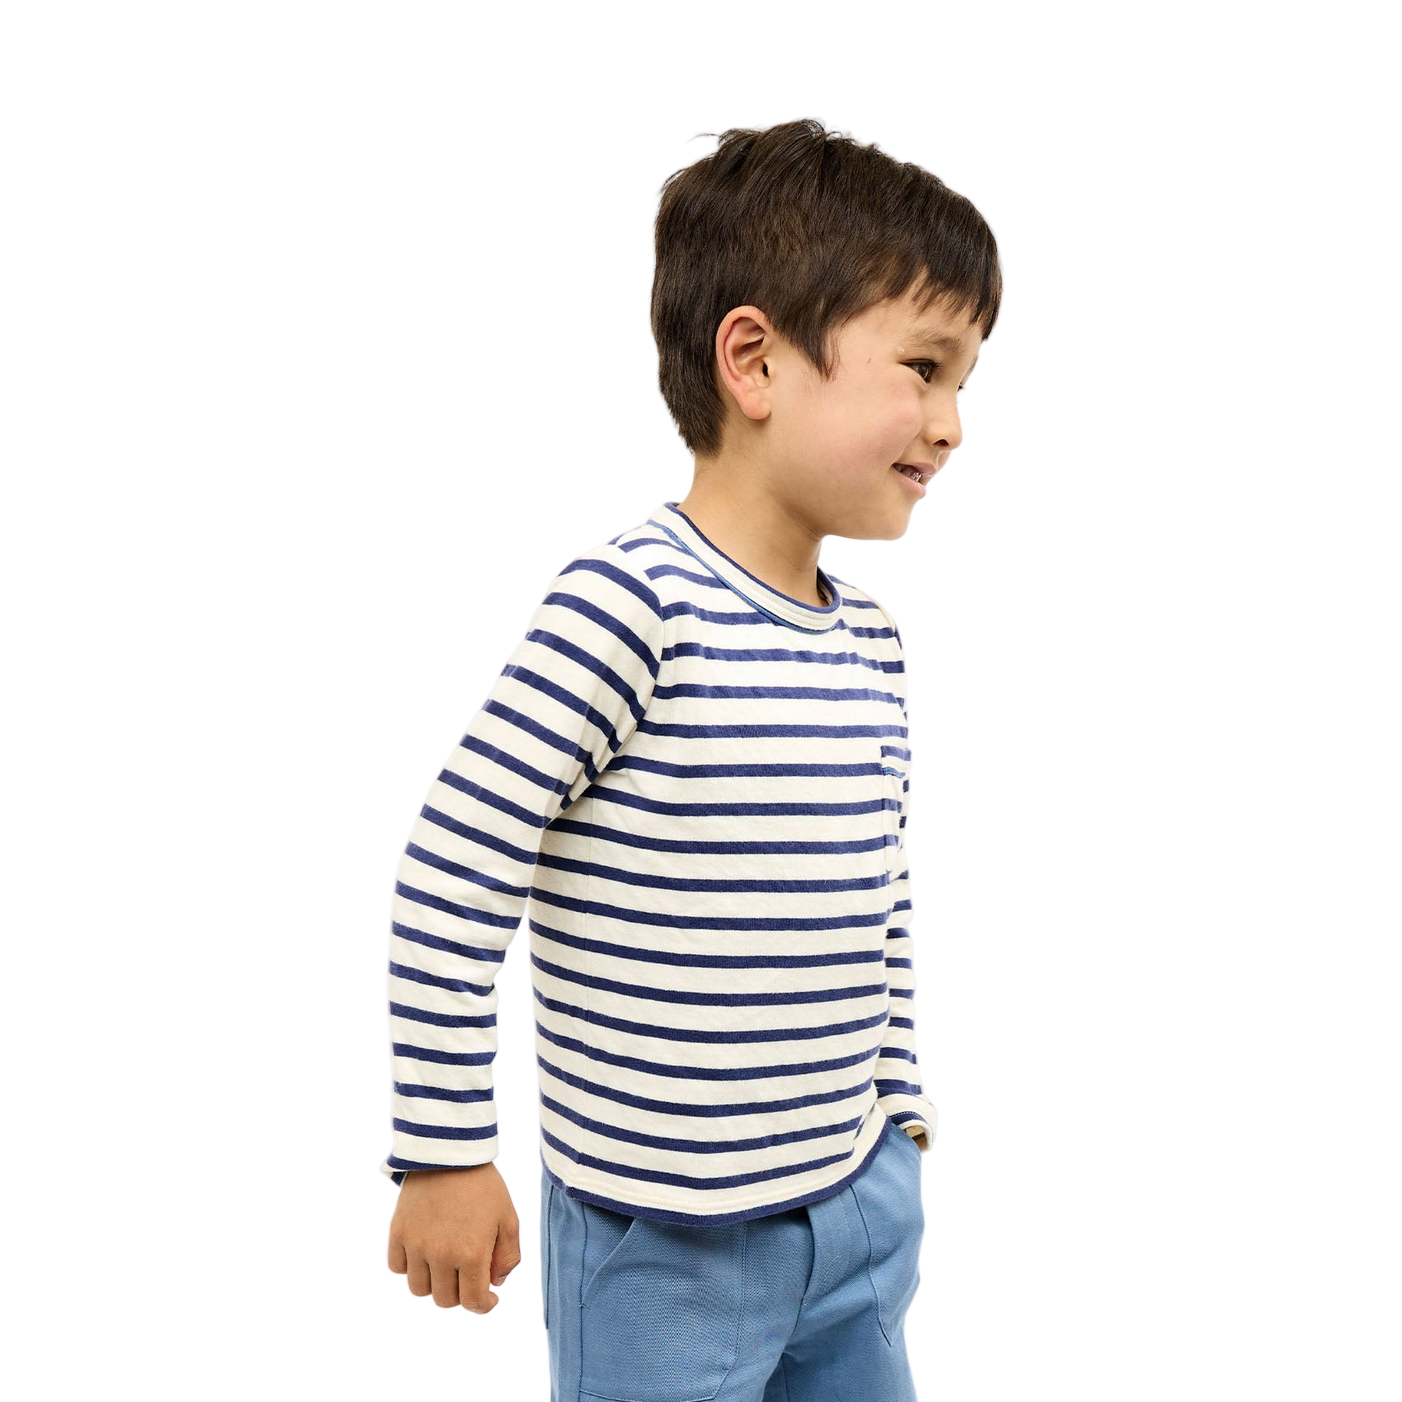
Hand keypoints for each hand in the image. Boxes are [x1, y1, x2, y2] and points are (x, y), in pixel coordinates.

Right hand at [387, 1163, 520, 1313]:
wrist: (451, 1152)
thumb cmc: (484, 1185)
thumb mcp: (509, 1218)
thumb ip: (508, 1256)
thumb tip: (495, 1283)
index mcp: (471, 1253)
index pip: (472, 1302)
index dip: (483, 1306)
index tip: (489, 1298)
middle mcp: (441, 1255)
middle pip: (444, 1300)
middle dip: (460, 1293)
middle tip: (469, 1274)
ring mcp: (416, 1244)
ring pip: (419, 1288)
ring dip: (434, 1282)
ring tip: (446, 1263)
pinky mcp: (398, 1232)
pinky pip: (398, 1267)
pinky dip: (410, 1266)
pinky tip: (425, 1252)